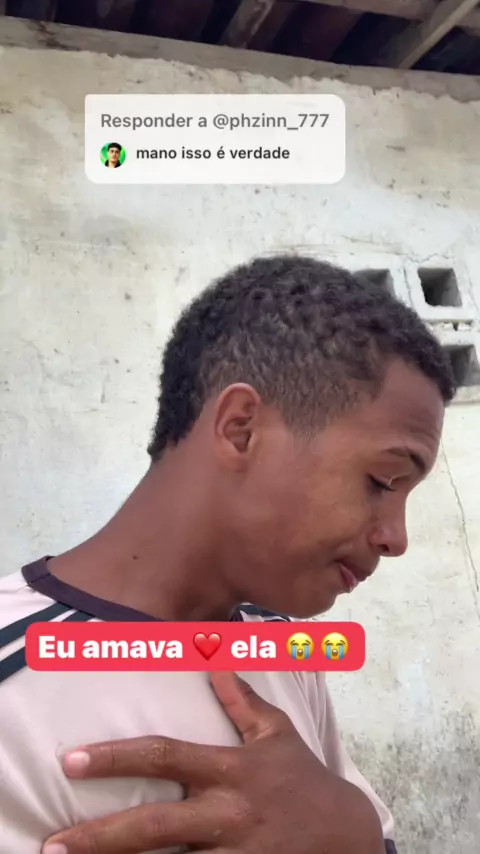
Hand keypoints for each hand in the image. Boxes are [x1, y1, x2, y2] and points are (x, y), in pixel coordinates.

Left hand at [43, 672, 384, 853]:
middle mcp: (227, 814)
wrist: (348, 838)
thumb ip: (242, 700)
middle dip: (101, 836)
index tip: (72, 760)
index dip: (117, 757)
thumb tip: (214, 655)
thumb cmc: (304, 781)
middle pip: (156, 826)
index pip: (166, 756)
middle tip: (53, 844)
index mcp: (230, 770)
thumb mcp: (277, 734)